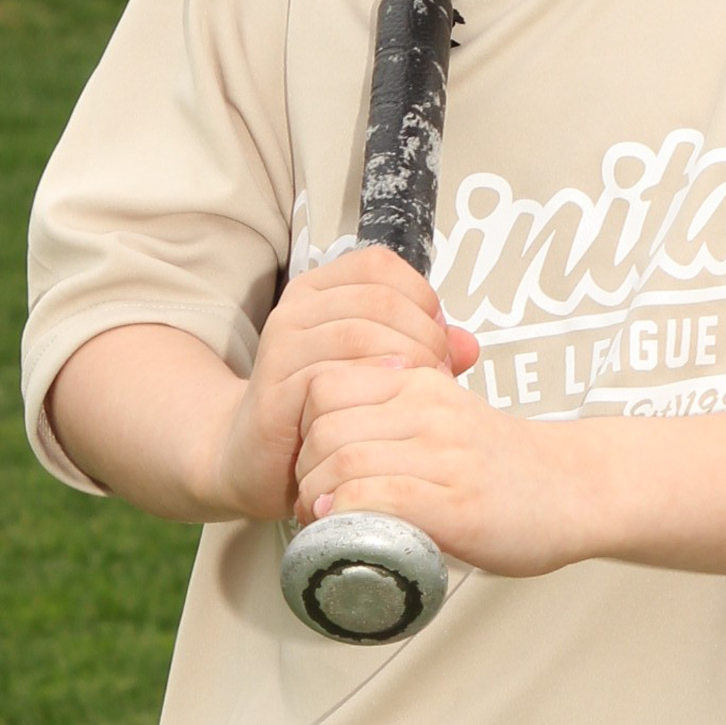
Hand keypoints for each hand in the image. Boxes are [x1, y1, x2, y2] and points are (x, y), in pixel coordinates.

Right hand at [210, 247, 478, 522]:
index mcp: (319, 291)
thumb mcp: (377, 370)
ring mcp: (281, 349)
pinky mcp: (275, 392)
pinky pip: (331, 378)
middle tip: (440, 373)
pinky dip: (372, 389)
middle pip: (376, 299)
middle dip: (422, 334)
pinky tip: (391, 407)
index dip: (420, 296)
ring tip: (421, 392)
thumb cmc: (325, 408)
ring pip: (357, 333)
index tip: (438, 337)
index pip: (379, 266)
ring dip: (403, 361)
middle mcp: (295, 311)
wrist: (255, 458)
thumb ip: (424, 351)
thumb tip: (470, 345)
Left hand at [293, 359, 594, 576]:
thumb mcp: (445, 414)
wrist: (578, 488)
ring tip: (326, 521)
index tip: (312, 461)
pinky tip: (344, 531)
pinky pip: (380, 499)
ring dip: (319, 499)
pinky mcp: (458, 505)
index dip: (302, 428)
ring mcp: (445, 457)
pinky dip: (347, 518)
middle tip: (313, 500)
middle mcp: (431, 411)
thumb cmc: (504, 463)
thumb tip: (326, 435)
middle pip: (324, 427)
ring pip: (344, 462)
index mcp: (421, 383)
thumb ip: (395, 412)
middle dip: (304, 470)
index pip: (324, 386)